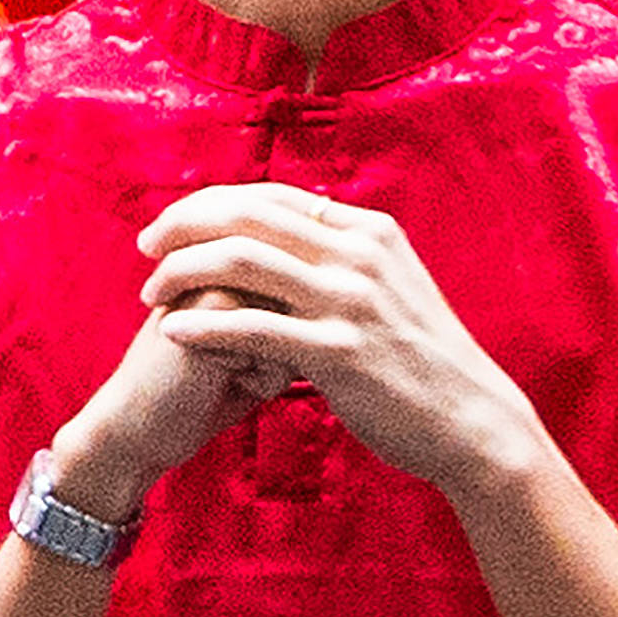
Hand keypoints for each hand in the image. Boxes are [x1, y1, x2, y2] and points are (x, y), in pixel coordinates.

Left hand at [134, 184, 544, 505]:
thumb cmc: (421, 361)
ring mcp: (349, 301)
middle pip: (246, 215)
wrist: (471, 421)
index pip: (269, 196)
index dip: (209, 205)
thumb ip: (344, 258)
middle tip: (146, 248)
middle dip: (183, 226)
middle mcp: (358, 253)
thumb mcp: (391, 287)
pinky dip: (204, 325)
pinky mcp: (339, 351)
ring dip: (183, 272)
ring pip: (241, 262)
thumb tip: (295, 236)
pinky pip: (253, 328)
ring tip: (152, 293)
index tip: (171, 225)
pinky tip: (173, 332)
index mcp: (367, 231)